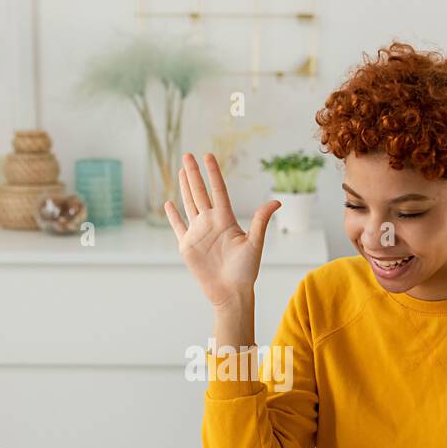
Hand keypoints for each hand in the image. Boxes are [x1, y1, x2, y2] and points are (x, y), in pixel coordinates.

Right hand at [165, 152, 280, 309]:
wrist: (231, 292)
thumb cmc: (246, 271)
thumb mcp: (255, 244)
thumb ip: (260, 221)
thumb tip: (277, 202)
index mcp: (226, 220)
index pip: (218, 191)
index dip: (213, 173)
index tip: (208, 156)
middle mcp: (210, 223)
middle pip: (200, 192)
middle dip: (193, 174)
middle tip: (188, 155)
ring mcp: (198, 233)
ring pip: (189, 204)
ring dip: (185, 187)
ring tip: (181, 170)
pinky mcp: (187, 246)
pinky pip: (178, 226)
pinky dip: (172, 215)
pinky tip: (169, 203)